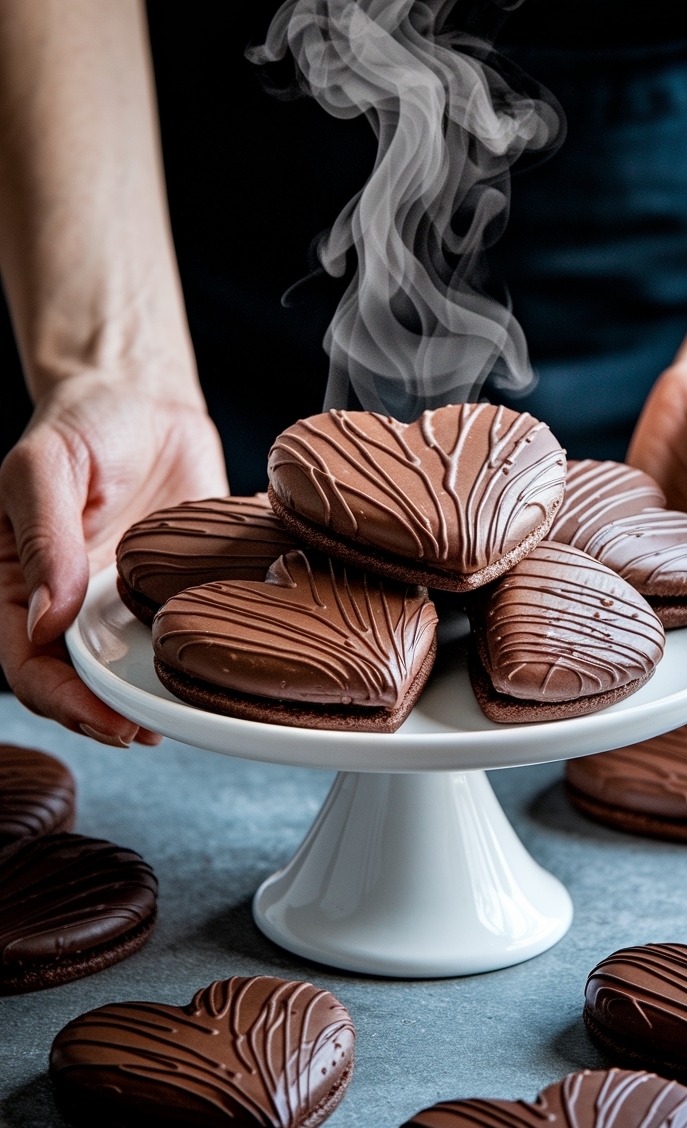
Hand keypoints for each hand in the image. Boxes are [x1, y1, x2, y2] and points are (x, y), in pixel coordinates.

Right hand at [0, 372, 227, 744]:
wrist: (144, 396)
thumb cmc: (81, 423)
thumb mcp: (45, 467)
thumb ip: (44, 539)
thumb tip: (45, 619)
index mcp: (23, 584)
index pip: (30, 665)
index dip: (63, 703)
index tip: (107, 719)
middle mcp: (73, 604)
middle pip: (81, 684)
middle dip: (111, 718)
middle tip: (152, 730)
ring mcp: (123, 602)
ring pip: (133, 671)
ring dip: (156, 700)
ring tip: (189, 716)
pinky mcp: (173, 589)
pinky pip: (183, 632)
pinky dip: (196, 656)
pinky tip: (220, 669)